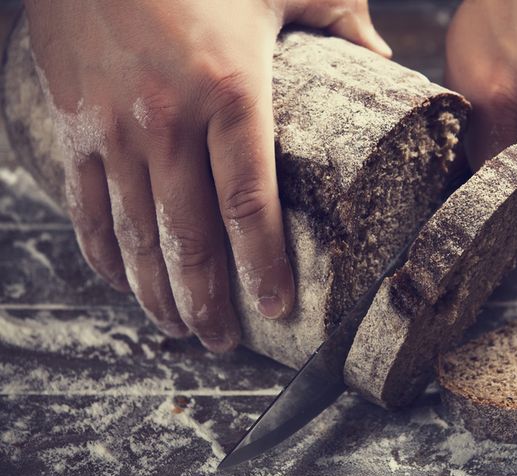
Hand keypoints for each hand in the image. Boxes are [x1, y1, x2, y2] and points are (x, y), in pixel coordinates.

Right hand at [25, 0, 389, 350]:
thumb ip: (338, 18)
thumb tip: (384, 59)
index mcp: (229, 91)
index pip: (250, 202)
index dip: (264, 264)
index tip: (277, 307)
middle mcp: (166, 121)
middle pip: (191, 237)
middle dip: (210, 300)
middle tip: (225, 341)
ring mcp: (111, 129)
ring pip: (135, 236)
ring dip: (159, 292)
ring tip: (182, 328)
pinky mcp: (71, 126)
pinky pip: (88, 208)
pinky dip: (106, 255)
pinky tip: (126, 282)